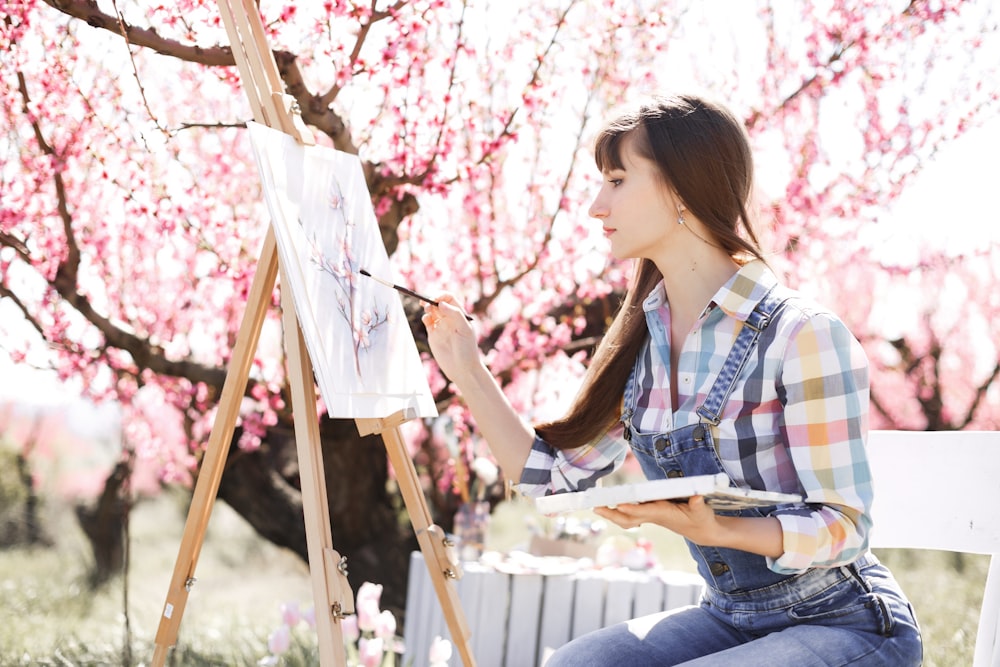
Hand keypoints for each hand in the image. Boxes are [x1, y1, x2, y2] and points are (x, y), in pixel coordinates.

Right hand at [421, 294, 480, 382]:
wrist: (462, 369)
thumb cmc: (467, 349)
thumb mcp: (464, 329)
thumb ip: (454, 314)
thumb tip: (440, 304)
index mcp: (460, 314)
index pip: (449, 298)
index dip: (441, 295)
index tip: (435, 299)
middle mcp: (450, 318)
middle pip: (438, 302)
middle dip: (431, 299)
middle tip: (425, 301)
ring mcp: (441, 326)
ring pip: (431, 311)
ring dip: (427, 307)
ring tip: (427, 310)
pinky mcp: (433, 334)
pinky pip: (427, 321)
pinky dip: (425, 318)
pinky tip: (427, 321)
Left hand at [593, 496, 720, 544]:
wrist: (703, 532)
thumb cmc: (702, 519)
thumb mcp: (703, 510)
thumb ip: (699, 504)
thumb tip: (697, 497)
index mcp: (664, 513)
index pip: (645, 511)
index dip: (632, 509)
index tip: (619, 505)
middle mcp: (654, 516)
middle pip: (628, 518)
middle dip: (612, 514)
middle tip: (595, 507)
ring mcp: (651, 516)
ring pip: (627, 518)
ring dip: (611, 514)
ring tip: (596, 507)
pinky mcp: (652, 515)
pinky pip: (631, 516)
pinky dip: (619, 512)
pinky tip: (610, 508)